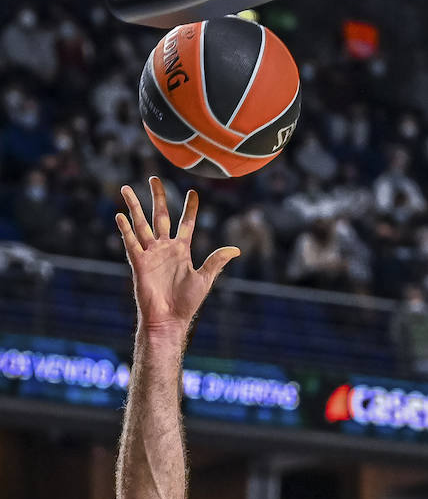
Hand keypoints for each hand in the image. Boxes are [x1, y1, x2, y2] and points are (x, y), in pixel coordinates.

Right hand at [116, 177, 239, 334]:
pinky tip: (120, 215)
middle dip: (157, 197)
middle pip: (160, 216)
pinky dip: (125, 229)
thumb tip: (236, 250)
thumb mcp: (205, 279)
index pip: (185, 223)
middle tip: (154, 178)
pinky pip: (131, 242)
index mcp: (181, 250)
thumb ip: (216, 261)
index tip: (193, 193)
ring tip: (126, 188)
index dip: (190, 209)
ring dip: (134, 206)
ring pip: (141, 224)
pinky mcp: (139, 263)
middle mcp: (164, 248)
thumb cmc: (186, 303)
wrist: (169, 319)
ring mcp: (150, 254)